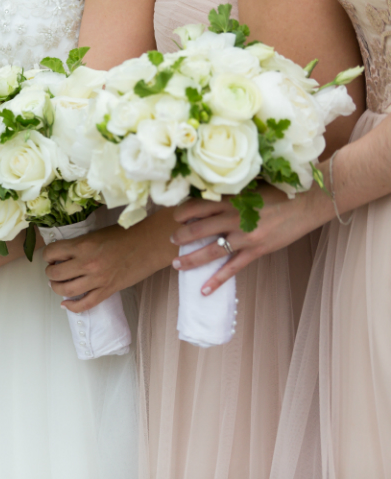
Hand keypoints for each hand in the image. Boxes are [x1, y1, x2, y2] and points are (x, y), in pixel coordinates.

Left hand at [43, 213, 177, 312]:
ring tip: (57, 284)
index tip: (50, 256)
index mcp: (82, 245)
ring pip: (66, 290)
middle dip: (50, 272)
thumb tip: (63, 255)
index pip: (52, 253)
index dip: (47, 255)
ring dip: (56, 288)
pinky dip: (72, 306)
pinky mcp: (107, 291)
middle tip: (53, 270)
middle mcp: (87, 263)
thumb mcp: (95, 234)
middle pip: (55, 273)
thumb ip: (79, 245)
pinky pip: (85, 304)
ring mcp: (97, 279)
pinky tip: (65, 304)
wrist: (149, 244)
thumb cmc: (124, 235)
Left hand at [170, 183, 332, 293]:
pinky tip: (203, 290)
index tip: (175, 216)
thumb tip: (211, 198)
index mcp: (232, 199)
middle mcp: (234, 217)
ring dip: (190, 259)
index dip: (182, 212)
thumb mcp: (251, 187)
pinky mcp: (256, 250)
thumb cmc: (281, 192)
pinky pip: (231, 268)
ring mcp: (245, 236)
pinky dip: (216, 281)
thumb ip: (232, 195)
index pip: (197, 205)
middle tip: (171, 240)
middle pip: (197, 229)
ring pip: (210, 251)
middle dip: (180, 236)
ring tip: (176, 264)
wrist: (308, 202)